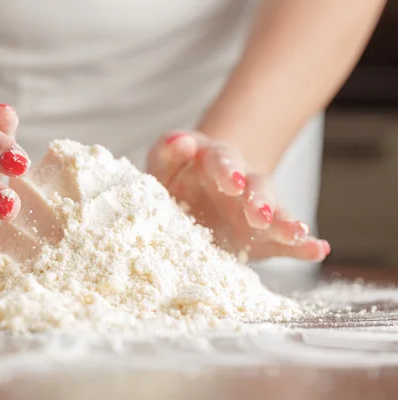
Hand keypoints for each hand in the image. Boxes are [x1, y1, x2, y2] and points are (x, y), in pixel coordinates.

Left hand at [148, 130, 329, 262]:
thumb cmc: (174, 178)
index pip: (224, 160)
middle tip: (260, 215)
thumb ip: (167, 151)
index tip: (232, 182)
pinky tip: (318, 249)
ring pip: (275, 212)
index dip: (228, 170)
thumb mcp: (163, 163)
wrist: (189, 197)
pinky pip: (284, 242)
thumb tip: (182, 141)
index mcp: (216, 161)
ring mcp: (255, 210)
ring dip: (285, 222)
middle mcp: (243, 183)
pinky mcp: (262, 237)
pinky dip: (302, 246)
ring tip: (298, 233)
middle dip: (259, 200)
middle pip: (257, 186)